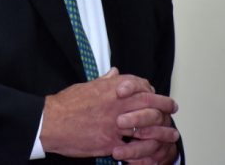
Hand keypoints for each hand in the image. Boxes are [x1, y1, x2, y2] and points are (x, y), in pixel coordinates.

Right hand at [40, 68, 177, 158]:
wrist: (51, 122)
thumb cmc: (65, 104)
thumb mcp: (86, 86)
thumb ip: (104, 81)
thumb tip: (115, 73)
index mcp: (111, 90)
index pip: (140, 86)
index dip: (154, 91)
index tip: (160, 94)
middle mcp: (117, 105)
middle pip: (149, 105)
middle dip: (165, 108)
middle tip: (173, 110)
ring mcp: (115, 125)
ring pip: (146, 128)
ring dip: (161, 132)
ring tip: (171, 135)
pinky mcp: (110, 143)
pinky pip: (132, 148)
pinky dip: (143, 150)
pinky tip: (151, 152)